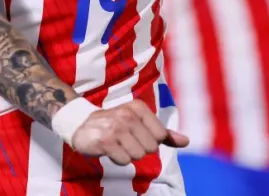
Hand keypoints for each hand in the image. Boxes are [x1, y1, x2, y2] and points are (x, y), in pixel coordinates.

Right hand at [71, 100, 188, 165]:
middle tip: (125, 140)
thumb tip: (186, 141)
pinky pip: (124, 161)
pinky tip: (110, 149)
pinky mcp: (105, 141)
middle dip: (140, 149)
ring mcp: (116, 127)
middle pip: (151, 148)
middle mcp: (127, 115)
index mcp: (138, 107)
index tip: (137, 133)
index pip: (160, 135)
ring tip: (117, 144)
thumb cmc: (115, 124)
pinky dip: (118, 159)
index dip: (150, 140)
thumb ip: (163, 133)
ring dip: (128, 155)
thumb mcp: (140, 123)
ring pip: (138, 156)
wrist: (82, 124)